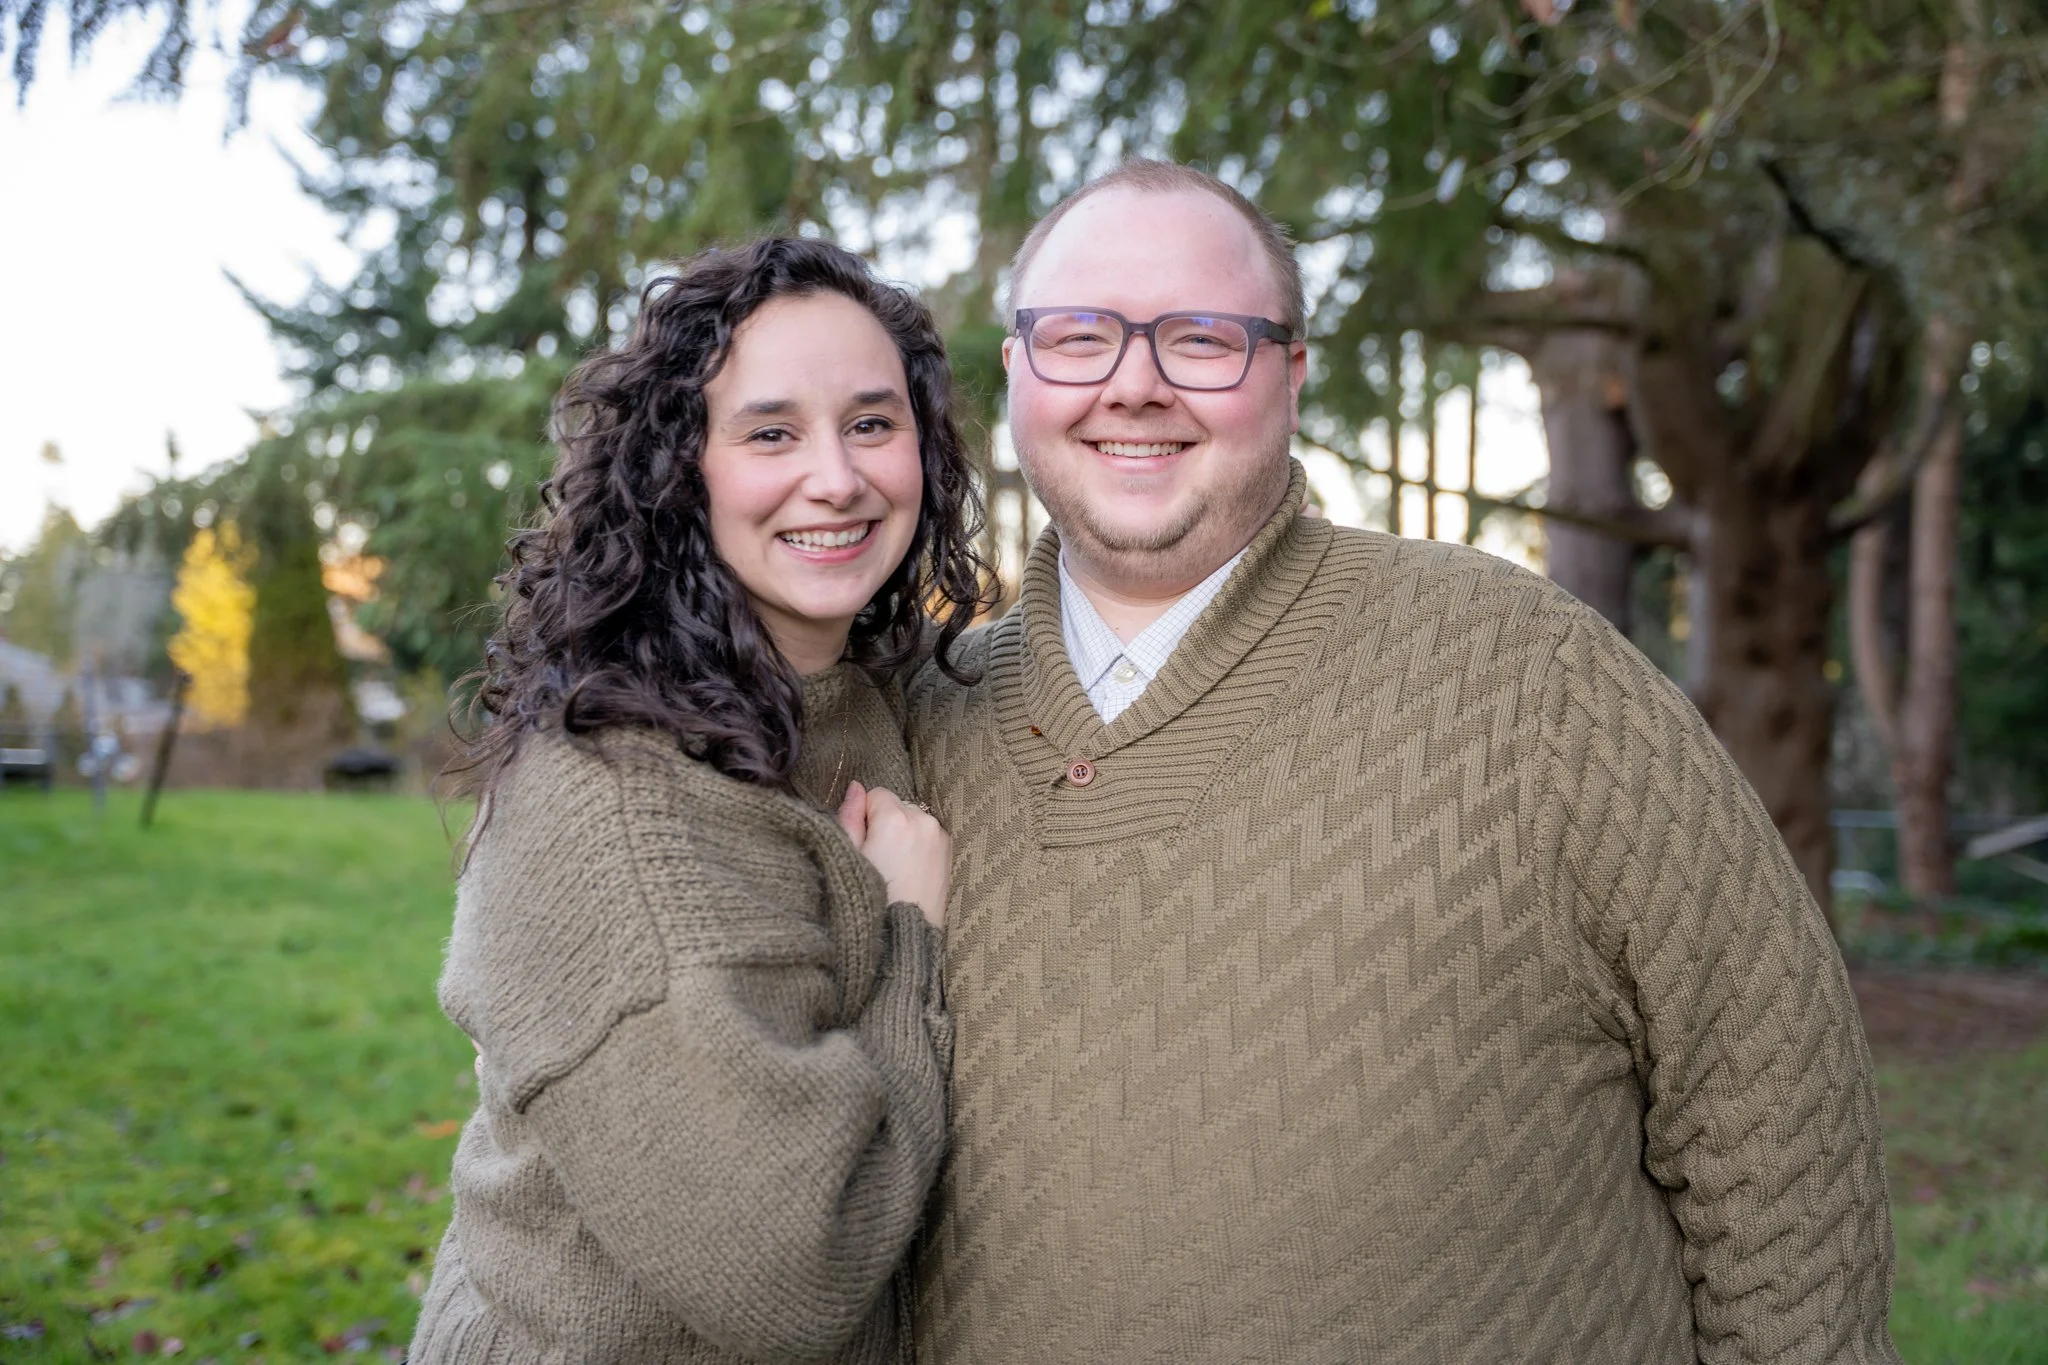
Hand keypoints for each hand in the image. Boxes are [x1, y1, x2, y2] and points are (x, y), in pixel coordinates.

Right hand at [837, 781, 949, 928]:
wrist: (903, 938)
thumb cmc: (868, 900)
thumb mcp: (847, 857)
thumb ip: (849, 816)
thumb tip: (855, 786)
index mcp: (895, 819)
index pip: (875, 794)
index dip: (862, 817)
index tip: (862, 844)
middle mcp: (923, 821)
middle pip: (898, 805)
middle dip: (885, 823)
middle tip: (878, 859)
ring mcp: (941, 838)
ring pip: (915, 819)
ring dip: (904, 833)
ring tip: (894, 869)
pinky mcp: (950, 854)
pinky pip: (929, 835)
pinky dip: (919, 845)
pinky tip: (910, 872)